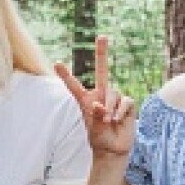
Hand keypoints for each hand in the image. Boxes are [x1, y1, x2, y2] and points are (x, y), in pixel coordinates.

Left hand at [54, 35, 134, 157]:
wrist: (114, 148)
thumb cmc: (99, 138)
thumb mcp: (93, 129)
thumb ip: (95, 116)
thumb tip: (100, 104)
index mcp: (86, 101)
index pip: (74, 86)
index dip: (66, 75)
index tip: (56, 63)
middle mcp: (100, 95)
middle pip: (102, 71)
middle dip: (102, 53)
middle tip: (102, 36)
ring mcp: (114, 98)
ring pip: (113, 93)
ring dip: (111, 108)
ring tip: (109, 121)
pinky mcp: (127, 104)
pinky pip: (126, 101)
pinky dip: (121, 111)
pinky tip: (118, 120)